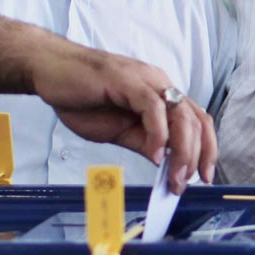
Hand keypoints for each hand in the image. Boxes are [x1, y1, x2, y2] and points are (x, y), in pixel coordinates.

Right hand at [27, 39, 217, 191]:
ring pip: (180, 115)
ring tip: (174, 175)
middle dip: (195, 157)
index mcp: (160, 96)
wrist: (49, 71)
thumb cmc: (81, 97)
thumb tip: (167, 166)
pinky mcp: (127, 80)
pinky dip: (158, 134)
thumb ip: (144, 143)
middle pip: (195, 121)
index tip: (203, 177)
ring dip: (182, 150)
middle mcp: (159, 85)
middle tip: (182, 184)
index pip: (197, 122)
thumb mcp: (118, 130)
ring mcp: (145, 80)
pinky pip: (152, 107)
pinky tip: (154, 154)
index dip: (206, 149)